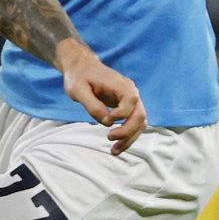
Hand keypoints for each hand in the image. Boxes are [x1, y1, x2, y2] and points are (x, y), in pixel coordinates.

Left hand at [56, 39, 146, 154]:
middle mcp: (131, 92)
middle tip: (110, 138)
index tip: (105, 120)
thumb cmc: (79, 77)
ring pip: (140, 123)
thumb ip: (92, 105)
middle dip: (127, 131)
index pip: (131, 101)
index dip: (120, 114)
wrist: (82, 68)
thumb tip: (106, 122)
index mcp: (121, 84)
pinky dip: (128, 136)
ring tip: (114, 151)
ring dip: (130, 138)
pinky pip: (134, 124)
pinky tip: (116, 146)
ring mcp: (131, 100)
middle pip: (140, 115)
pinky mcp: (127, 107)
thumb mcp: (78, 90)